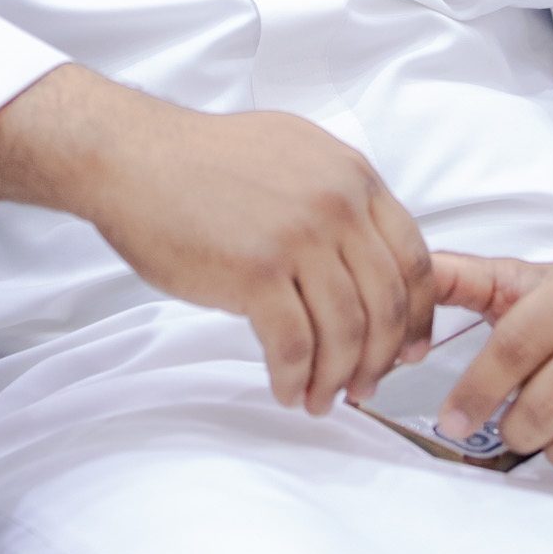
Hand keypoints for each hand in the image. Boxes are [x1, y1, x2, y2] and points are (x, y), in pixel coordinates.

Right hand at [0, 64, 433, 414]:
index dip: (418, 315)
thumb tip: (368, 259)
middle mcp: (336, 203)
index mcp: (352, 174)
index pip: (413, 258)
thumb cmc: (203, 162)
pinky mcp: (255, 272)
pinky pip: (294, 345)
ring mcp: (298, 237)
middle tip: (366, 388)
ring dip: (337, 378)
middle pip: (386, 302)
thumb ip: (338, 197)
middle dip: (382, 359)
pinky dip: (294, 378)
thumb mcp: (294, 155)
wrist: (134, 157)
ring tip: (319, 399)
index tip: (411, 349)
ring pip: (345, 331)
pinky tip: (284, 389)